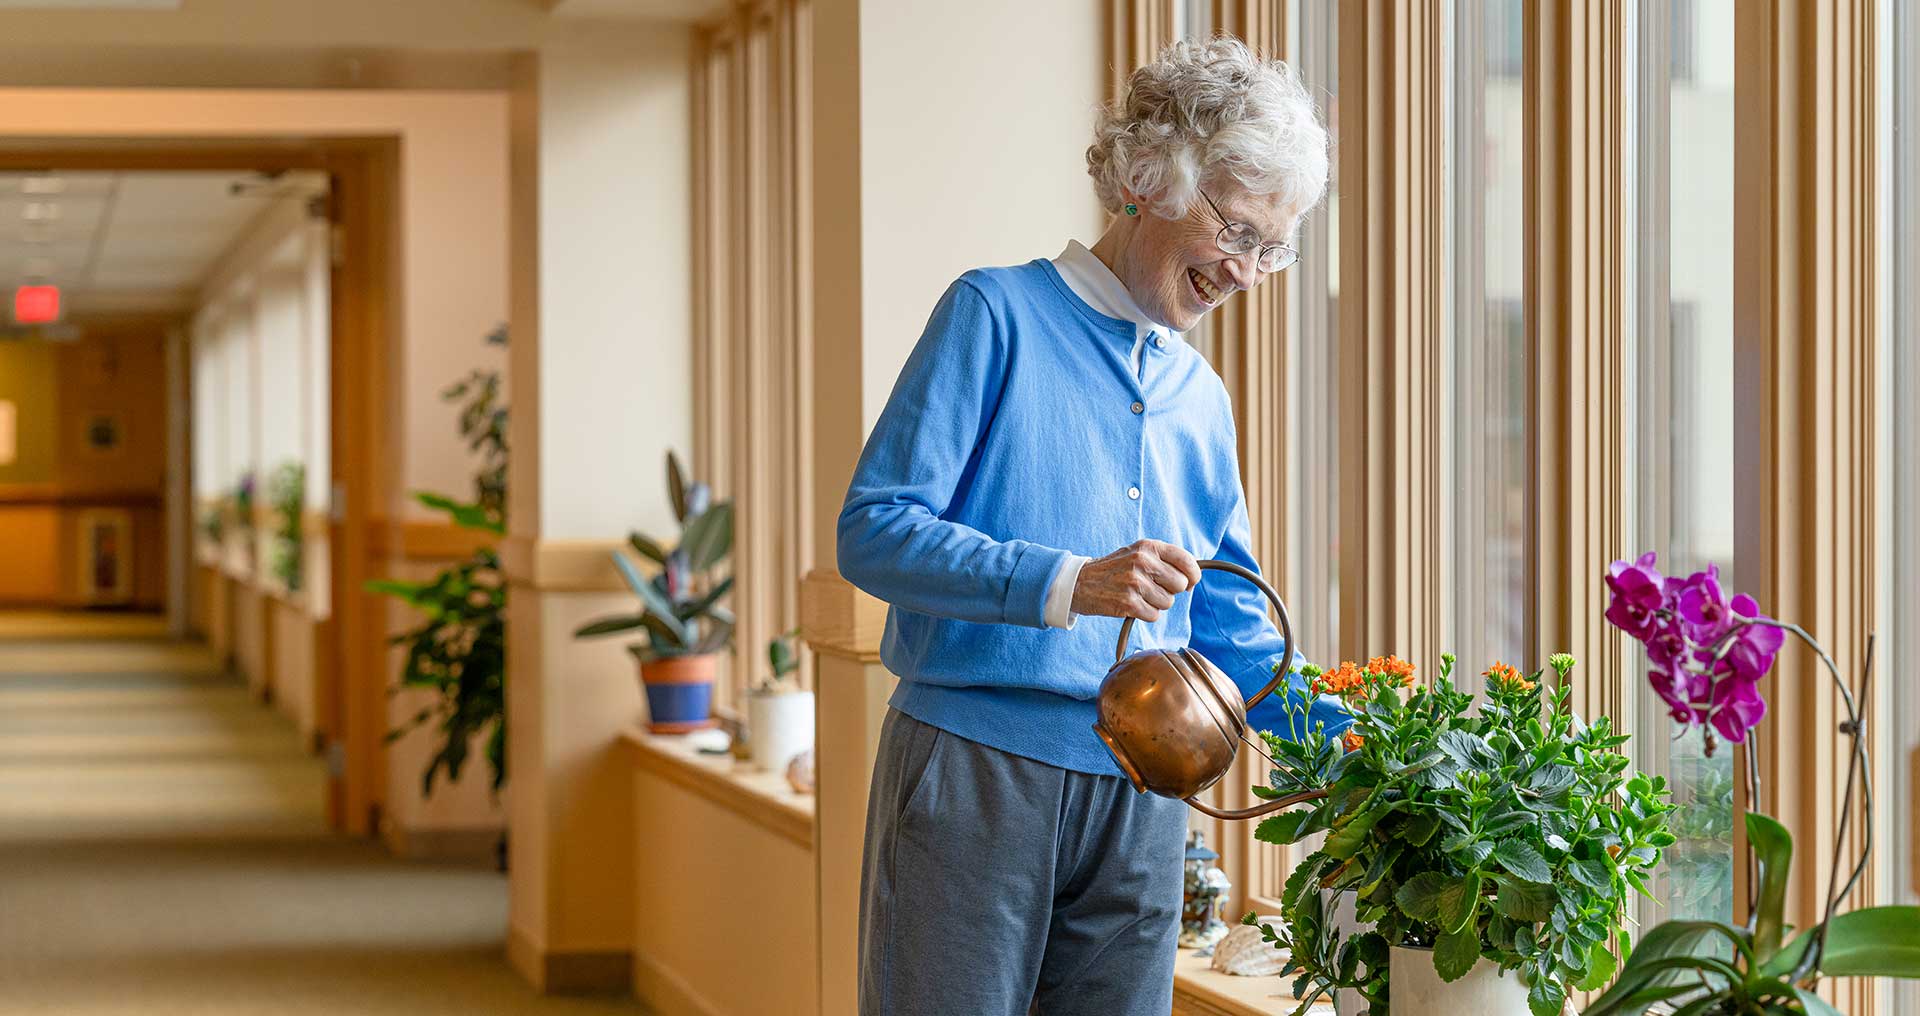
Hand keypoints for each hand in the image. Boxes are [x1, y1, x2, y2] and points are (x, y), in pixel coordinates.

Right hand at [1070, 540, 1202, 621]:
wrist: (1079, 583)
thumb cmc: (1114, 570)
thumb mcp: (1137, 554)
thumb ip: (1164, 560)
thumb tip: (1192, 580)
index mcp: (1148, 547)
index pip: (1186, 560)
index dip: (1193, 574)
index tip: (1190, 581)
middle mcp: (1142, 561)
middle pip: (1180, 585)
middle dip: (1170, 591)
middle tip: (1152, 588)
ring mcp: (1135, 582)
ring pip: (1168, 602)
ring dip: (1156, 604)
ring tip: (1137, 595)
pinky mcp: (1128, 603)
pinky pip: (1154, 615)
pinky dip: (1145, 614)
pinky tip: (1131, 604)